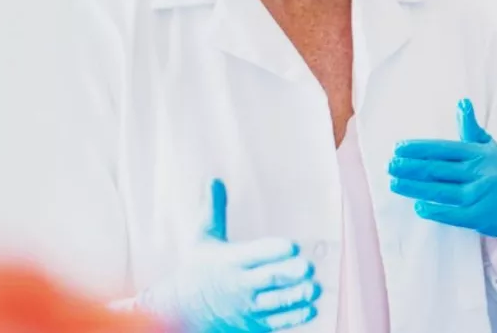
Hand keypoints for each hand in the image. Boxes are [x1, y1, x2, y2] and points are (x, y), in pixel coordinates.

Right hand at [136, 179, 320, 331]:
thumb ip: (213, 210)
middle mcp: (239, 285)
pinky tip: (311, 308)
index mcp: (230, 261)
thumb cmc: (197, 269)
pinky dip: (294, 317)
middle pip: (267, 280)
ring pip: (274, 303)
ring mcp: (247, 307)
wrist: (182, 311)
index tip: (292, 246)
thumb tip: (214, 179)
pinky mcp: (253, 324)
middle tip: (308, 267)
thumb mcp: (202, 238)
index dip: (272, 251)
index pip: (254, 255)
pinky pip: (275, 322)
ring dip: (296, 296)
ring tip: (314, 288)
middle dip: (288, 274)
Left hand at [389, 98, 496, 248]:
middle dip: (411, 167)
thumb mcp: (491, 148)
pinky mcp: (480, 216)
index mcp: (479, 153)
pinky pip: (452, 214)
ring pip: (440, 190)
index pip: (444, 149)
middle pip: (438, 169)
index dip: (420, 149)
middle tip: (390, 165)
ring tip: (394, 183)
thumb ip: (472, 129)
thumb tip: (462, 102)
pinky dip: (435, 210)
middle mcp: (480, 172)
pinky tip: (418, 206)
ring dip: (414, 187)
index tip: (398, 148)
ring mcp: (480, 195)